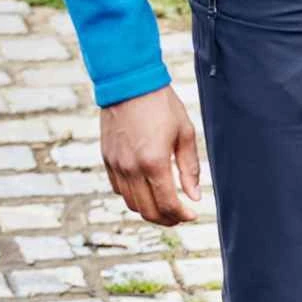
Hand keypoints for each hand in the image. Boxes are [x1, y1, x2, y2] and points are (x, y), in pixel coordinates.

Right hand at [100, 85, 200, 224]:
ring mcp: (116, 164)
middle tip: (180, 216)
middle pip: (148, 211)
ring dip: (150, 211)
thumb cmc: (161, 105)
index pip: (168, 204)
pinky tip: (147, 191)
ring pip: (132, 204)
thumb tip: (194, 196)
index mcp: (153, 162)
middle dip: (167, 219)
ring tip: (166, 207)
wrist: (128, 82)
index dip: (182, 215)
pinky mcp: (107, 158)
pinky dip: (134, 197)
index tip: (192, 214)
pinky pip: (119, 190)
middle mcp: (131, 167)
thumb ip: (189, 169)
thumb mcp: (184, 134)